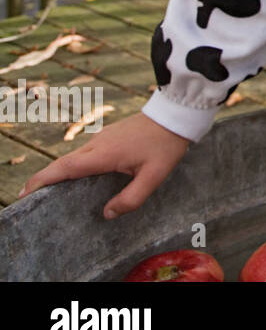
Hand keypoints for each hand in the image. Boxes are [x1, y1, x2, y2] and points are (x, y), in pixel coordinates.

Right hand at [18, 111, 191, 219]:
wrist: (175, 115)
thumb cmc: (166, 145)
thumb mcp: (154, 176)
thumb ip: (131, 198)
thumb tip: (107, 213)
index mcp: (104, 154)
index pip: (65, 168)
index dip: (43, 180)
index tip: (25, 192)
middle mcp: (97, 144)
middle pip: (64, 163)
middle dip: (44, 179)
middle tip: (28, 196)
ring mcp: (102, 137)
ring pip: (74, 156)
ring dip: (59, 171)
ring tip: (49, 190)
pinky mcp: (109, 136)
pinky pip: (84, 152)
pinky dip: (73, 165)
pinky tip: (77, 176)